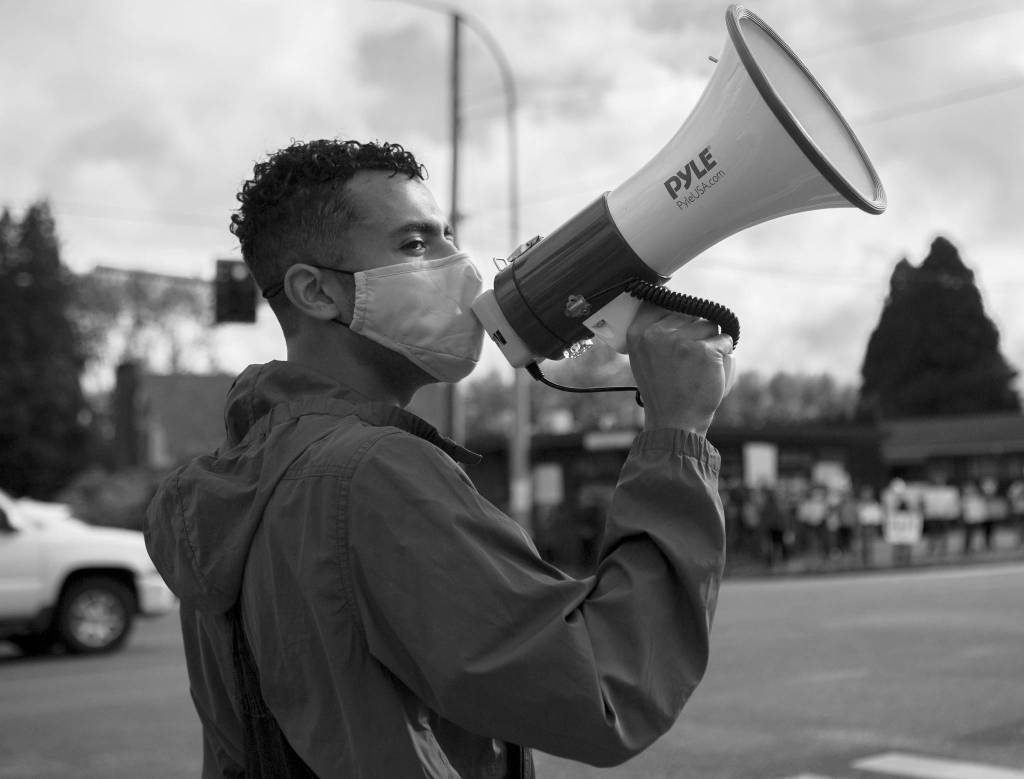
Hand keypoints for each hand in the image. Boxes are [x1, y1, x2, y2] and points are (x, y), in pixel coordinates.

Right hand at [626, 303, 734, 434]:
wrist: (674, 421)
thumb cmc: (661, 392)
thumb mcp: (643, 359)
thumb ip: (651, 334)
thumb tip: (672, 306)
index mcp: (638, 333)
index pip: (663, 304)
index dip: (676, 317)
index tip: (678, 332)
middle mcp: (657, 334)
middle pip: (689, 314)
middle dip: (695, 332)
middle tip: (688, 359)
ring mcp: (681, 341)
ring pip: (709, 325)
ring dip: (711, 342)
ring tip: (699, 365)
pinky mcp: (705, 350)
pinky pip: (725, 340)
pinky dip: (725, 353)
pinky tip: (712, 368)